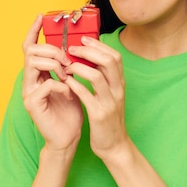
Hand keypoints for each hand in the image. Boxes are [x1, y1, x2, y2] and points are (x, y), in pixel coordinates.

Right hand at [21, 15, 82, 151]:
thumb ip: (70, 65)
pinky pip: (45, 84)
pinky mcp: (32, 104)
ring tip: (68, 75)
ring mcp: (29, 92)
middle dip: (51, 50)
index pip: (31, 46)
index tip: (41, 17)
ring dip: (55, 65)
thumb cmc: (72, 109)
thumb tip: (77, 45)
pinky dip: (60, 85)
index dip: (33, 31)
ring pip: (33, 63)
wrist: (68, 137)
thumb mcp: (73, 81)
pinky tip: (70, 92)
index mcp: (39, 73)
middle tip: (67, 60)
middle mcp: (30, 80)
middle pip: (31, 51)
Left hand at [64, 36, 129, 159]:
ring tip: (67, 66)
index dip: (99, 46)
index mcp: (120, 84)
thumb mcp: (110, 95)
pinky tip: (66, 82)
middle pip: (109, 61)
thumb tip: (91, 60)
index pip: (115, 56)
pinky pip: (86, 96)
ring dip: (79, 67)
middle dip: (89, 51)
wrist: (114, 146)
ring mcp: (110, 103)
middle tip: (72, 49)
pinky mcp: (99, 115)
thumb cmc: (108, 119)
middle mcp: (118, 90)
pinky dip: (75, 86)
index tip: (84, 40)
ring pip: (97, 76)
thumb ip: (104, 79)